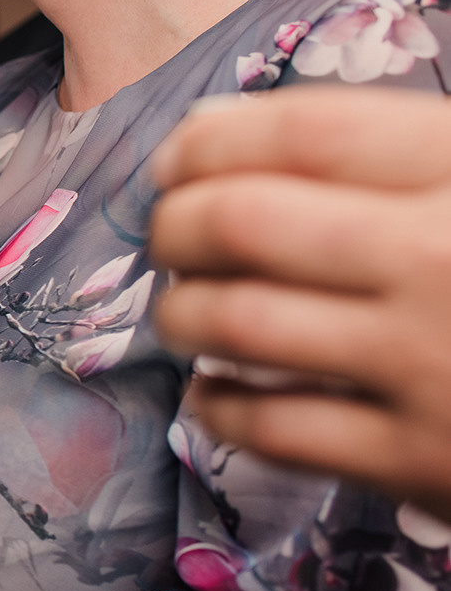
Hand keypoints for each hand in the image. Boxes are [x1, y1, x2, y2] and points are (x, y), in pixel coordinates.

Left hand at [148, 86, 450, 519]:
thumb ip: (416, 157)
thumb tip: (251, 142)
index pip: (302, 129)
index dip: (211, 138)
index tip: (178, 156)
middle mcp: (443, 257)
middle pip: (242, 219)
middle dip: (176, 223)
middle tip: (167, 235)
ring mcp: (427, 362)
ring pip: (235, 320)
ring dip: (182, 309)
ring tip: (182, 306)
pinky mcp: (420, 460)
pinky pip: (270, 425)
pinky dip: (218, 402)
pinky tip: (216, 388)